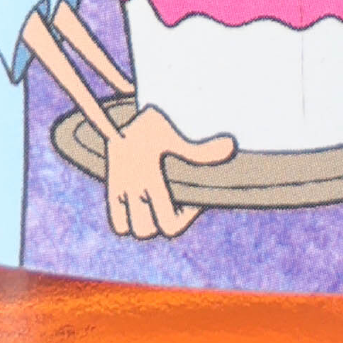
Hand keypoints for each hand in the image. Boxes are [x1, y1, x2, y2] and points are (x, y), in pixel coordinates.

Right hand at [105, 104, 235, 241]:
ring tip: (156, 208)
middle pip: (146, 231)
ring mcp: (119, 190)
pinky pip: (117, 221)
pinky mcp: (112, 187)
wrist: (121, 112)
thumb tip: (231, 145)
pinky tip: (140, 207)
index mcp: (150, 178)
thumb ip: (201, 150)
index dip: (183, 219)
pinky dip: (126, 221)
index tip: (190, 200)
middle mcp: (133, 188)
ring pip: (130, 229)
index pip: (168, 224)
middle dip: (160, 224)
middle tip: (173, 205)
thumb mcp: (175, 135)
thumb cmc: (151, 122)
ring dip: (143, 224)